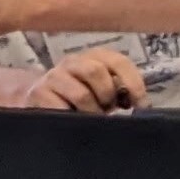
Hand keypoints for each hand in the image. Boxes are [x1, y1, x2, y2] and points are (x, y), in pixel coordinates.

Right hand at [20, 51, 146, 113]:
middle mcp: (72, 62)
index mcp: (94, 56)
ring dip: (92, 111)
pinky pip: (61, 109)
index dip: (133, 83)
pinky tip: (74, 122)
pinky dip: (73, 119)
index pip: (118, 61)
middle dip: (107, 95)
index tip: (141, 105)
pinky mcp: (38, 94)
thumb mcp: (102, 89)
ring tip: (91, 118)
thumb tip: (142, 105)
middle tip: (107, 109)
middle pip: (96, 72)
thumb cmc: (81, 96)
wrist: (39, 99)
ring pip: (81, 94)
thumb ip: (120, 89)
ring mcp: (53, 77)